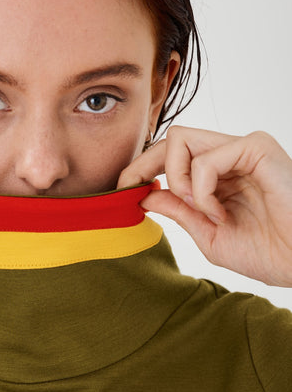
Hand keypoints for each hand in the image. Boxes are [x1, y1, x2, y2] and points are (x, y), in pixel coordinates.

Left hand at [117, 126, 291, 286]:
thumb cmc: (269, 252)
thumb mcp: (208, 233)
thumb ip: (178, 210)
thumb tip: (142, 193)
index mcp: (219, 174)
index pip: (170, 155)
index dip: (141, 167)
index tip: (122, 190)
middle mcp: (230, 155)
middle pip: (170, 138)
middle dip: (141, 163)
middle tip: (131, 190)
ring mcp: (243, 149)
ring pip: (181, 139)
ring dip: (177, 180)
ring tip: (200, 211)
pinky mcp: (257, 148)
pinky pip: (206, 158)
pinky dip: (201, 189)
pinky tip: (219, 213)